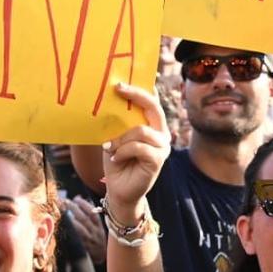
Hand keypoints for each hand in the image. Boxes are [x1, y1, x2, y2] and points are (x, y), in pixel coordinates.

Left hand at [66, 194, 106, 266]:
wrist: (102, 257)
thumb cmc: (98, 238)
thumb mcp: (98, 225)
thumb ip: (90, 211)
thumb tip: (78, 198)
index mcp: (100, 226)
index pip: (93, 213)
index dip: (84, 205)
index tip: (76, 199)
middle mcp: (95, 233)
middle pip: (84, 219)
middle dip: (73, 209)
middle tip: (64, 201)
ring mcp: (88, 241)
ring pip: (79, 228)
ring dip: (69, 218)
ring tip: (61, 211)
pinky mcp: (82, 248)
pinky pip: (74, 238)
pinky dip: (68, 230)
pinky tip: (61, 224)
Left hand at [97, 82, 170, 212]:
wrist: (119, 189)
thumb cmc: (117, 161)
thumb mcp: (115, 138)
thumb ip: (119, 123)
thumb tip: (109, 102)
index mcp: (152, 126)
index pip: (151, 102)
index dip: (140, 89)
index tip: (121, 82)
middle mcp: (161, 133)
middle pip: (153, 108)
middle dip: (136, 96)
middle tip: (118, 88)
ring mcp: (162, 147)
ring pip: (141, 131)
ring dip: (121, 139)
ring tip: (110, 147)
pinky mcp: (158, 160)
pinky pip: (139, 147)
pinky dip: (123, 151)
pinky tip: (115, 158)